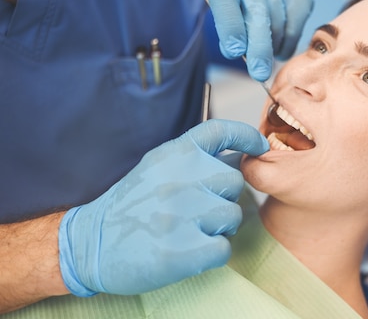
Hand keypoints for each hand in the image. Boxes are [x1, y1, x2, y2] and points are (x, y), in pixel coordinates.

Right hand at [58, 120, 268, 296]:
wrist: (91, 243)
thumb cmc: (133, 205)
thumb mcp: (158, 168)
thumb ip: (196, 160)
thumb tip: (243, 156)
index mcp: (173, 154)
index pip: (220, 130)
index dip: (246, 135)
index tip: (260, 146)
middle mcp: (178, 178)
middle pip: (234, 181)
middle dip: (223, 197)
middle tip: (198, 210)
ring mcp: (180, 213)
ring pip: (232, 216)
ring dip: (218, 227)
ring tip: (190, 230)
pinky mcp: (181, 249)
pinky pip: (223, 248)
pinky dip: (212, 253)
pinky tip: (190, 250)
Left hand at [207, 0, 313, 80]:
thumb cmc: (237, 6)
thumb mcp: (223, 16)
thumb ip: (228, 35)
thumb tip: (241, 53)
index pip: (225, 1)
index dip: (231, 27)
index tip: (235, 51)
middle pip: (258, 14)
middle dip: (259, 48)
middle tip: (259, 73)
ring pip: (279, 24)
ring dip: (272, 48)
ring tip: (265, 53)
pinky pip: (296, 26)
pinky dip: (288, 44)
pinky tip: (279, 44)